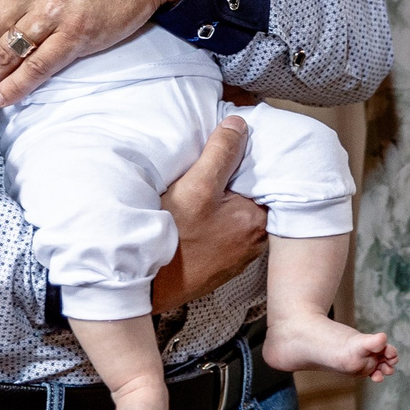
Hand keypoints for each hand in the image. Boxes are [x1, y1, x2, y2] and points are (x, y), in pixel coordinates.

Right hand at [147, 115, 265, 313]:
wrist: (142, 286)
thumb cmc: (171, 238)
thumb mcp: (195, 186)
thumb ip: (220, 152)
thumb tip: (240, 124)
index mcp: (257, 220)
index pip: (267, 178)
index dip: (253, 156)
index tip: (240, 141)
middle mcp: (255, 241)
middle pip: (253, 195)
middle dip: (239, 176)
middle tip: (218, 159)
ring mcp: (238, 255)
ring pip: (238, 212)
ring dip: (226, 198)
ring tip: (206, 183)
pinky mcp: (221, 264)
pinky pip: (226, 230)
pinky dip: (217, 217)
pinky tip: (199, 212)